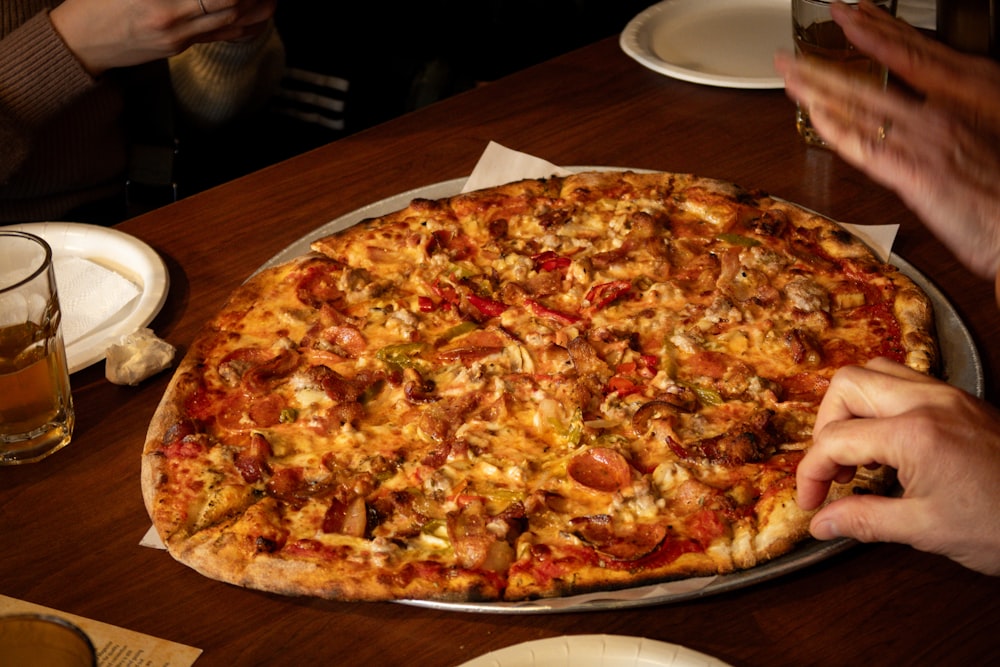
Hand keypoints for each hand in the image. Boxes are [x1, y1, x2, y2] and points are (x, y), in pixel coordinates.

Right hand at [50, 0, 276, 75]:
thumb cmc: (94, 3)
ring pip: (232, 25)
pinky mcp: (181, 47)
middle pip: (230, 7)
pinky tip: (260, 16)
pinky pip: (222, 37)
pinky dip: (246, 25)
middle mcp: (175, 25)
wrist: (80, 43)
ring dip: (258, 9)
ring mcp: (181, 40)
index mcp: (161, 4)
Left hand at [774, 0, 999, 280]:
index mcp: (941, 120)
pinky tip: (813, 113)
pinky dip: (837, 128)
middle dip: (820, 75)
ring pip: (859, 109)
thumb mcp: (957, 172)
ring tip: (788, 75)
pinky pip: (867, 145)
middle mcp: (930, 124)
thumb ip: (926, 159)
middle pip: (862, 92)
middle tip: (787, 60)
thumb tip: (903, 162)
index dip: (842, 81)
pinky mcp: (916, 172)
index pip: (879, 94)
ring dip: (818, 91)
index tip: (814, 72)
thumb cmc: (997, 208)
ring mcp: (922, 144)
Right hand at [797, 357, 999, 574]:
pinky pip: (905, 381)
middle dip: (825, 425)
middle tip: (831, 468)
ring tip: (857, 452)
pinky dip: (881, 404)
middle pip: (847, 384)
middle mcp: (928, 400)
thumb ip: (864, 520)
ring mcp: (948, 394)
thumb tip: (821, 524)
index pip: (836, 439)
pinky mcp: (962, 399)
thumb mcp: (927, 531)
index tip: (813, 502)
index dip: (811, 473)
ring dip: (852, 407)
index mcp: (914, 433)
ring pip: (876, 372)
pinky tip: (889, 444)